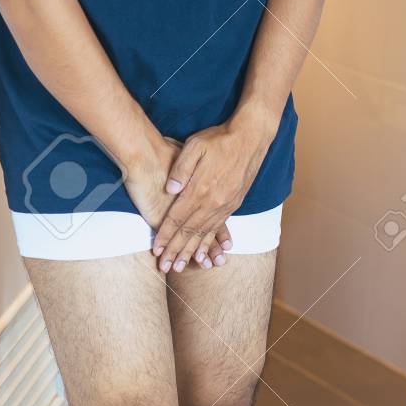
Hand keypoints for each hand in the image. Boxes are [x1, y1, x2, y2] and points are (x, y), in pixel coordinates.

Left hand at [152, 109, 278, 273]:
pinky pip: (218, 230)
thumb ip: (181, 168)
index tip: (155, 250)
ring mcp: (225, 205)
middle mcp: (213, 202)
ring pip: (204, 234)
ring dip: (192, 252)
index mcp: (200, 190)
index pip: (177, 218)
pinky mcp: (233, 204)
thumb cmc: (218, 139)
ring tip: (182, 267)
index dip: (165, 235)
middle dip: (176, 251)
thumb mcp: (194, 147)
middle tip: (165, 267)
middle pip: (190, 232)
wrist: (250, 138)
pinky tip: (205, 253)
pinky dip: (209, 244)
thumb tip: (169, 188)